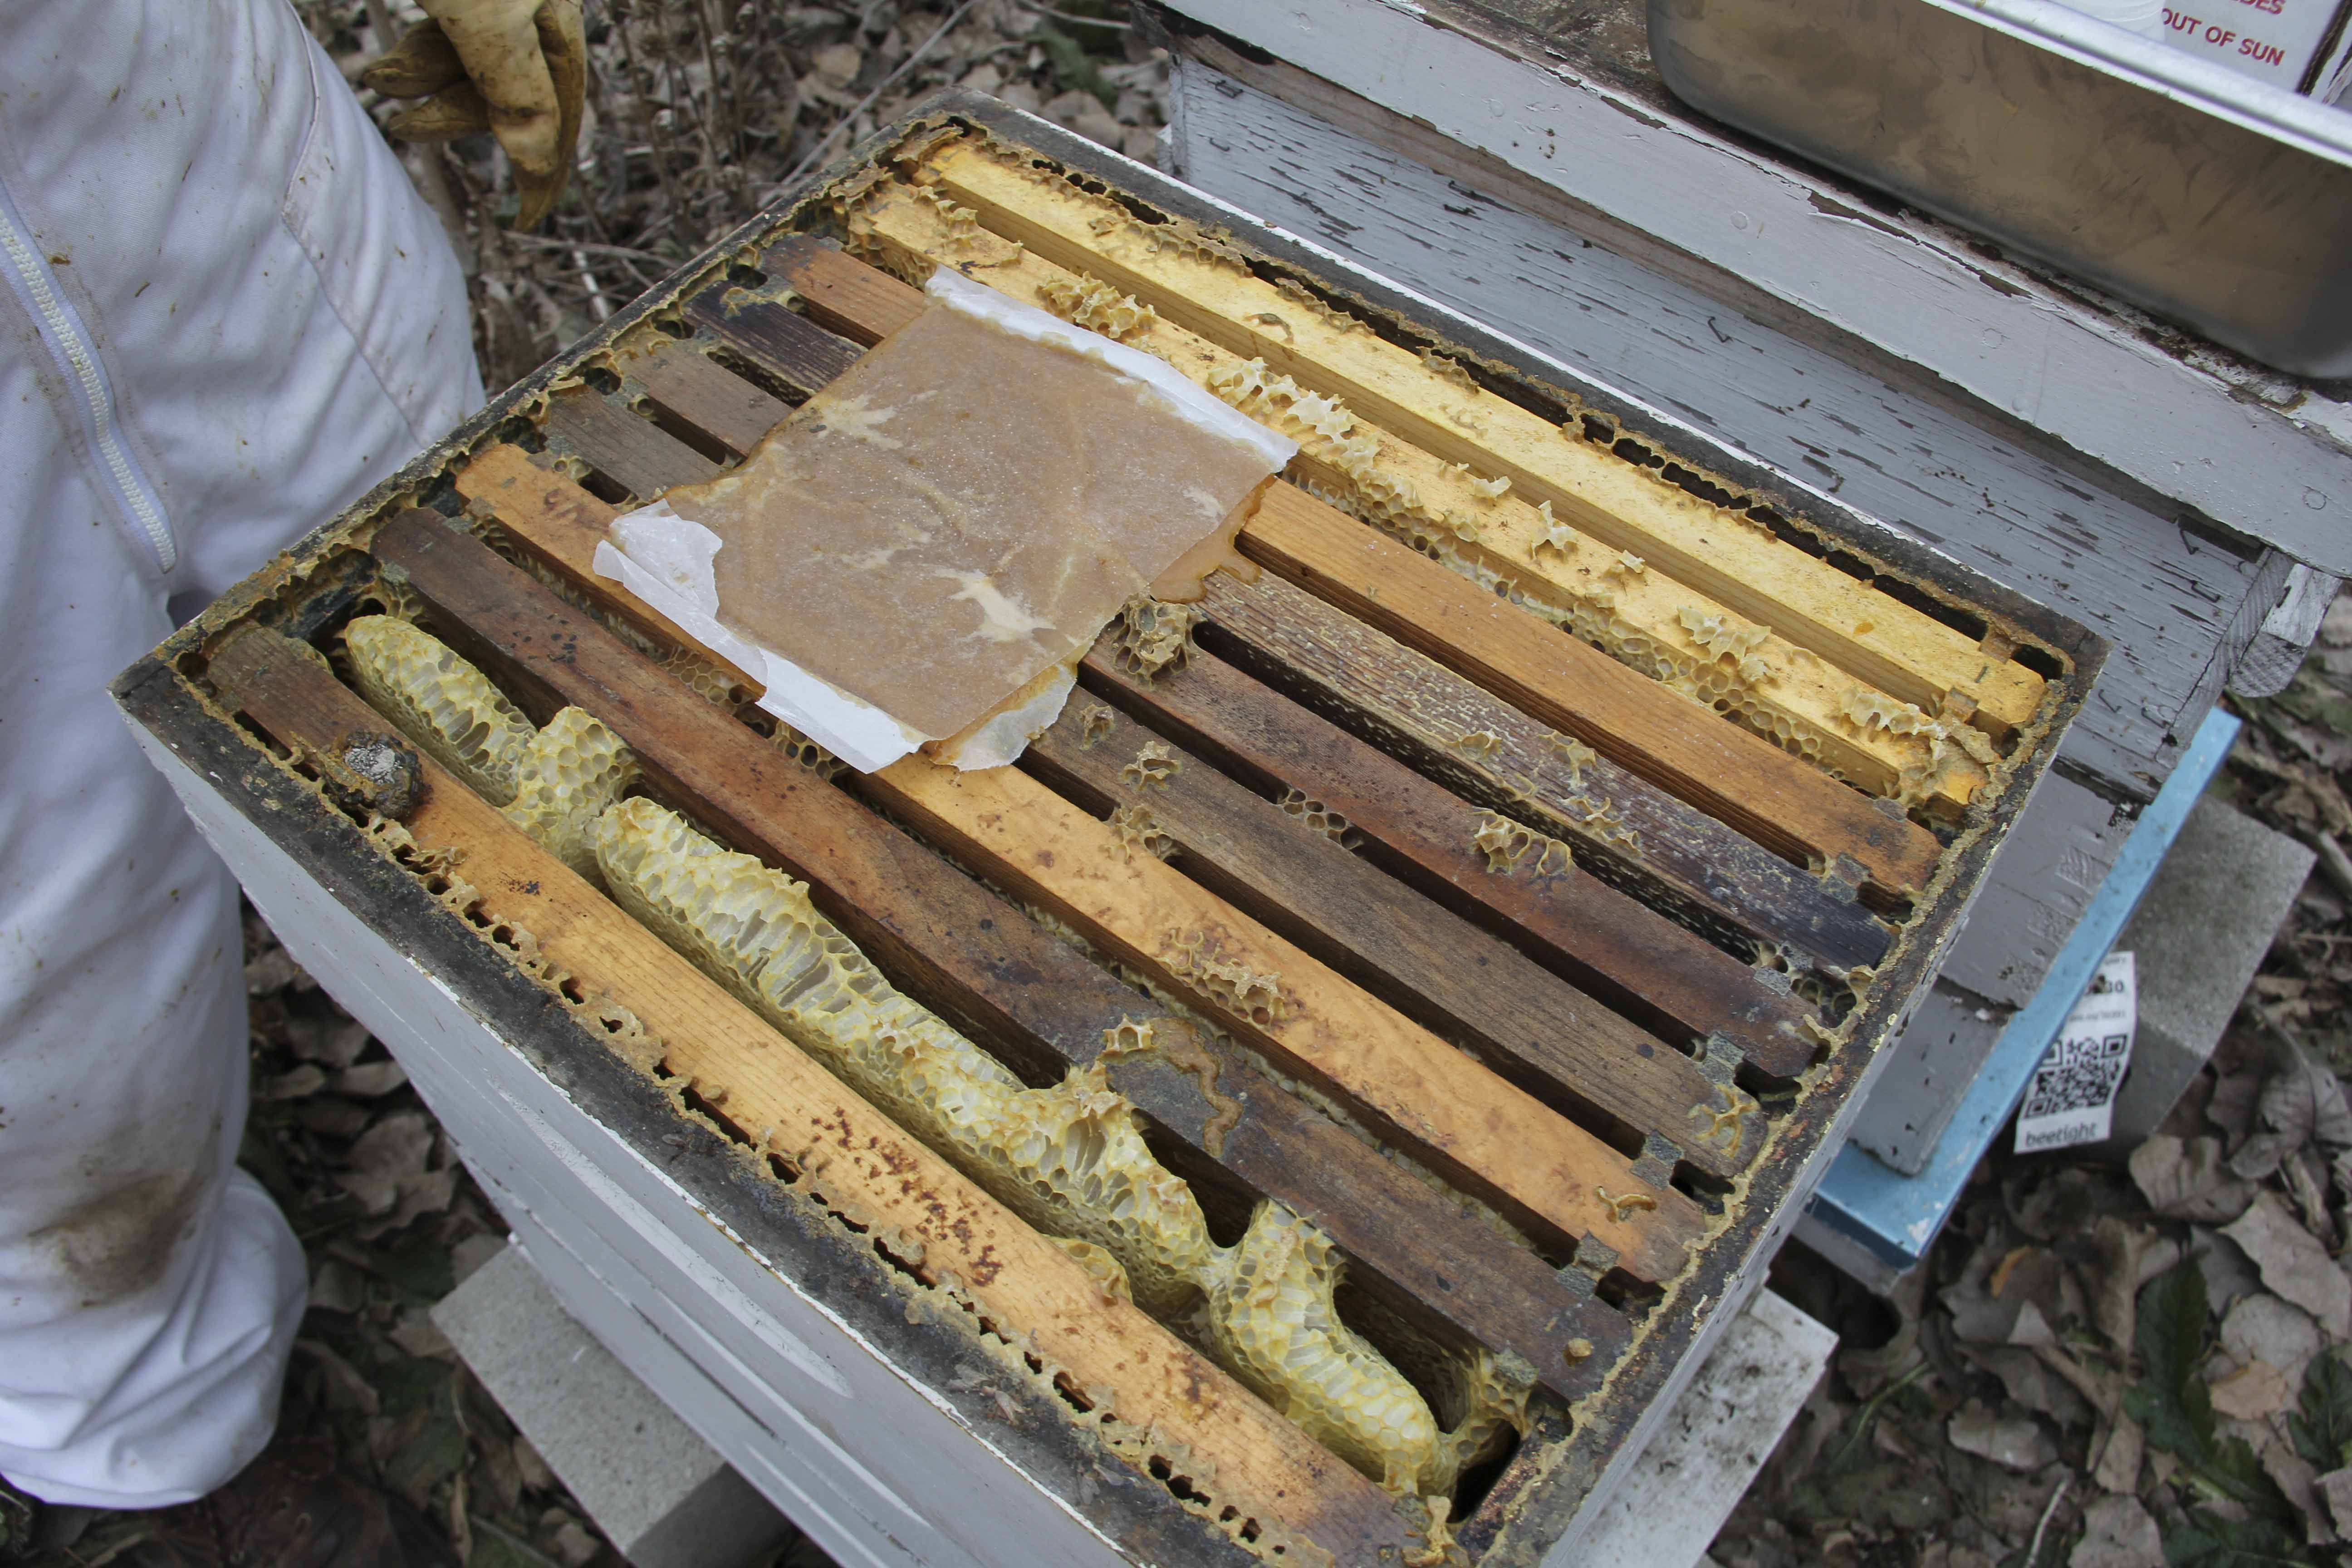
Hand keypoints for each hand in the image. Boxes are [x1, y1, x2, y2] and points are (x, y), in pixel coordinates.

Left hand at [361, 0, 585, 228]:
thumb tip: (541, 160)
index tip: (525, 220)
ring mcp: (494, 10)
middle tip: (404, 125)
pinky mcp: (457, 4)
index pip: (559, 113)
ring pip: (467, 74)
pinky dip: (415, 63)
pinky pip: (443, 48)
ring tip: (381, 79)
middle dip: (453, 114)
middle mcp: (532, 19)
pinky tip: (388, 68)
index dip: (542, 170)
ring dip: (422, 84)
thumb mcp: (487, 20)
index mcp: (556, 22)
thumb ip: (518, 88)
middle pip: (509, 96)